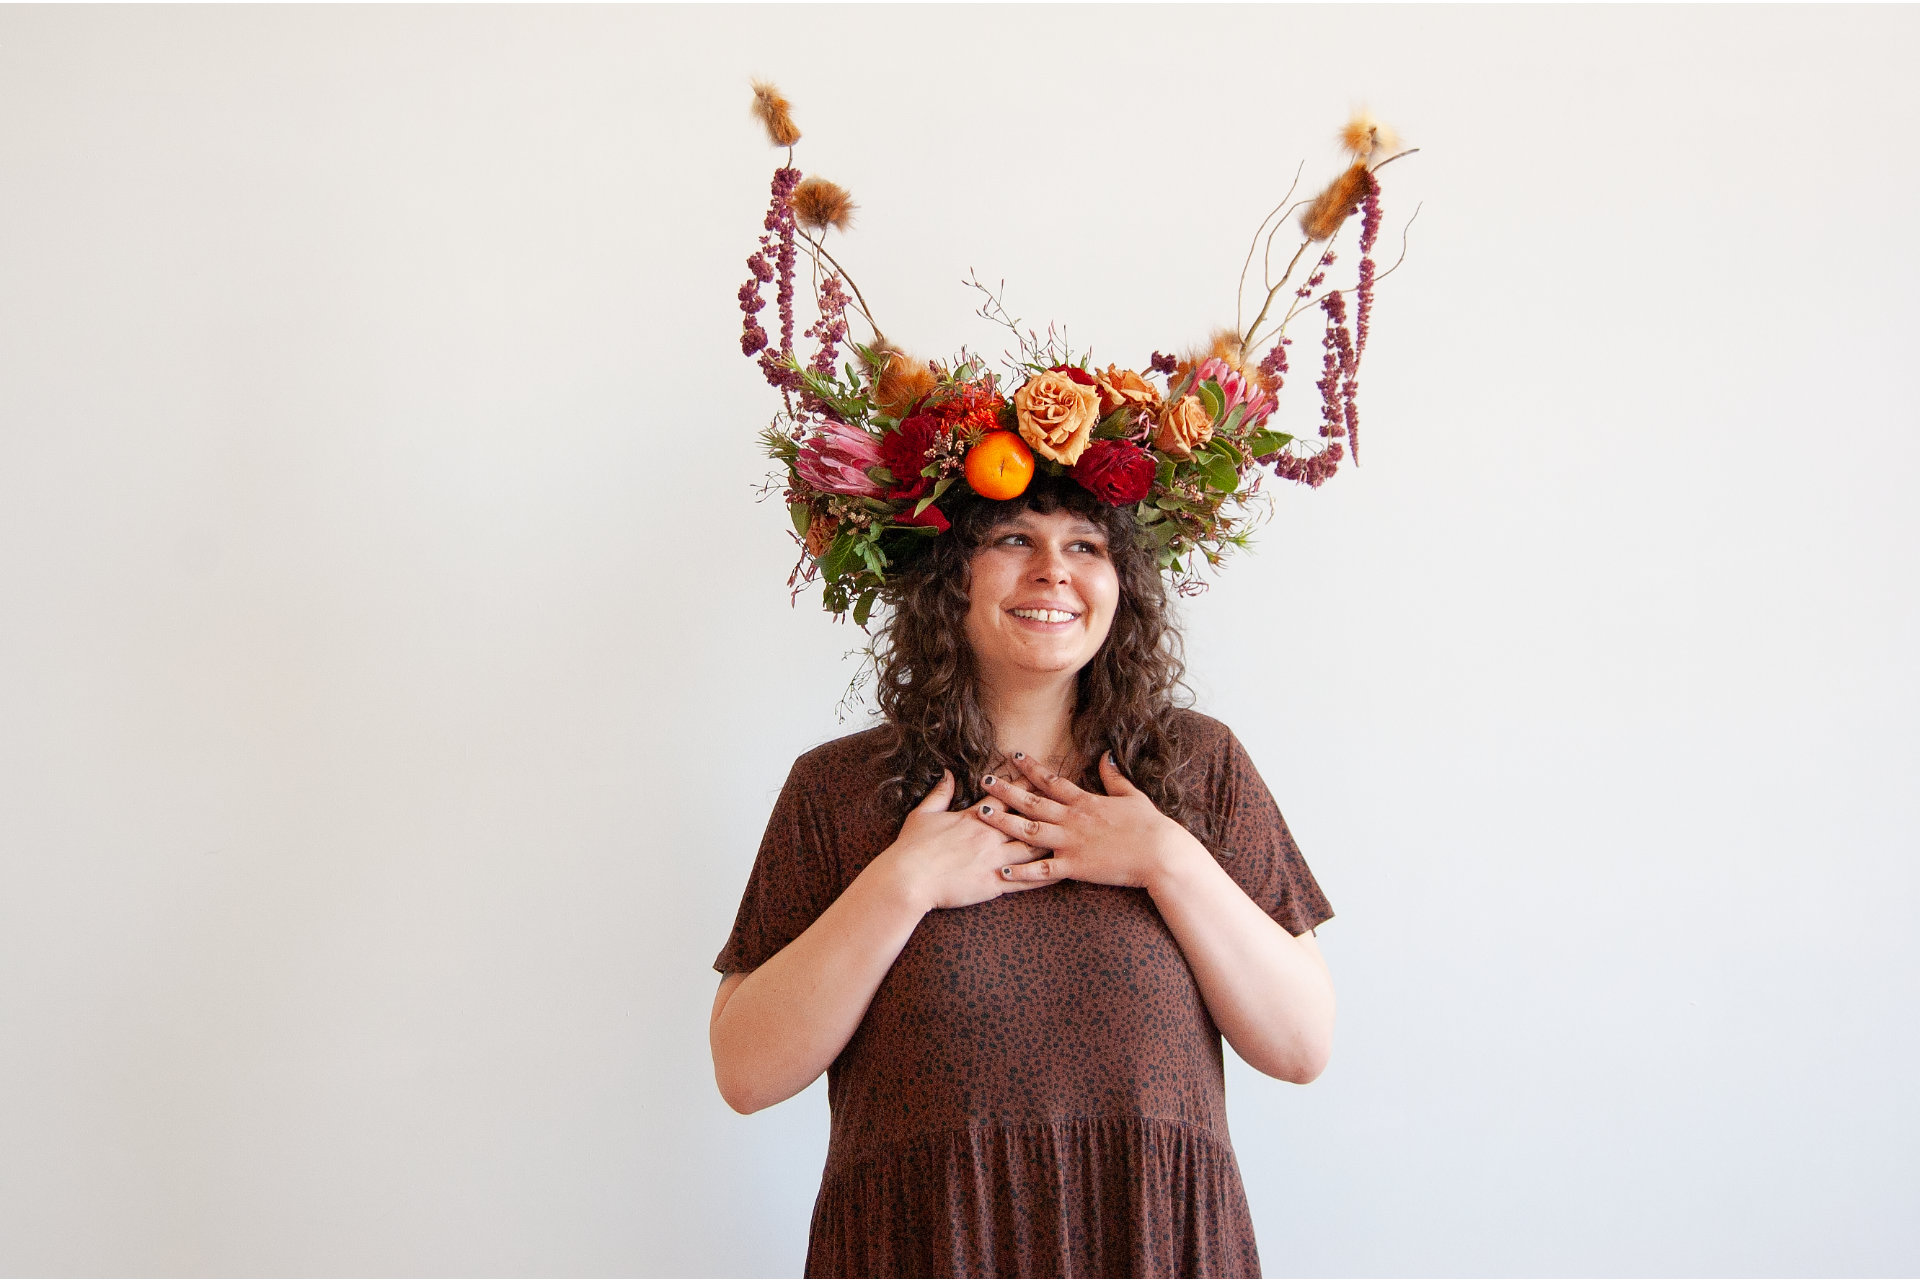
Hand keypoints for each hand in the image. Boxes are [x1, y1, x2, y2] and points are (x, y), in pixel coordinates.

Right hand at [877, 769, 1057, 912]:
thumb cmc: (911, 848)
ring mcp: (994, 861)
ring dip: (1055, 842)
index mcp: (974, 818)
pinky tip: (1064, 872)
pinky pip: (1026, 880)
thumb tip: (948, 773)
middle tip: (1073, 801)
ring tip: (1076, 836)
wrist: (907, 880)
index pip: (1007, 798)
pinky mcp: (993, 885)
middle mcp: (989, 836)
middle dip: (1052, 809)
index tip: (1045, 775)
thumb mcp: (923, 814)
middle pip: (1028, 819)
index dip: (1027, 786)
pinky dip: (1046, 876)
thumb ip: (939, 793)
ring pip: (1033, 849)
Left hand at [973, 751, 1205, 890]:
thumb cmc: (1150, 826)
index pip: (1052, 780)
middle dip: (1006, 791)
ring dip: (1004, 822)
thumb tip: (1105, 756)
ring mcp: (1071, 843)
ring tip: (982, 815)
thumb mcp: (1132, 796)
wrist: (1161, 854)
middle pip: (1033, 802)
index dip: (1031, 767)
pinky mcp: (1075, 867)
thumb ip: (1113, 777)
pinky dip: (1022, 872)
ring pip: (1030, 830)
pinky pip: (1043, 870)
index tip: (1012, 755)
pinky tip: (1003, 871)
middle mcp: (1073, 819)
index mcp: (1085, 802)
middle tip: (984, 781)